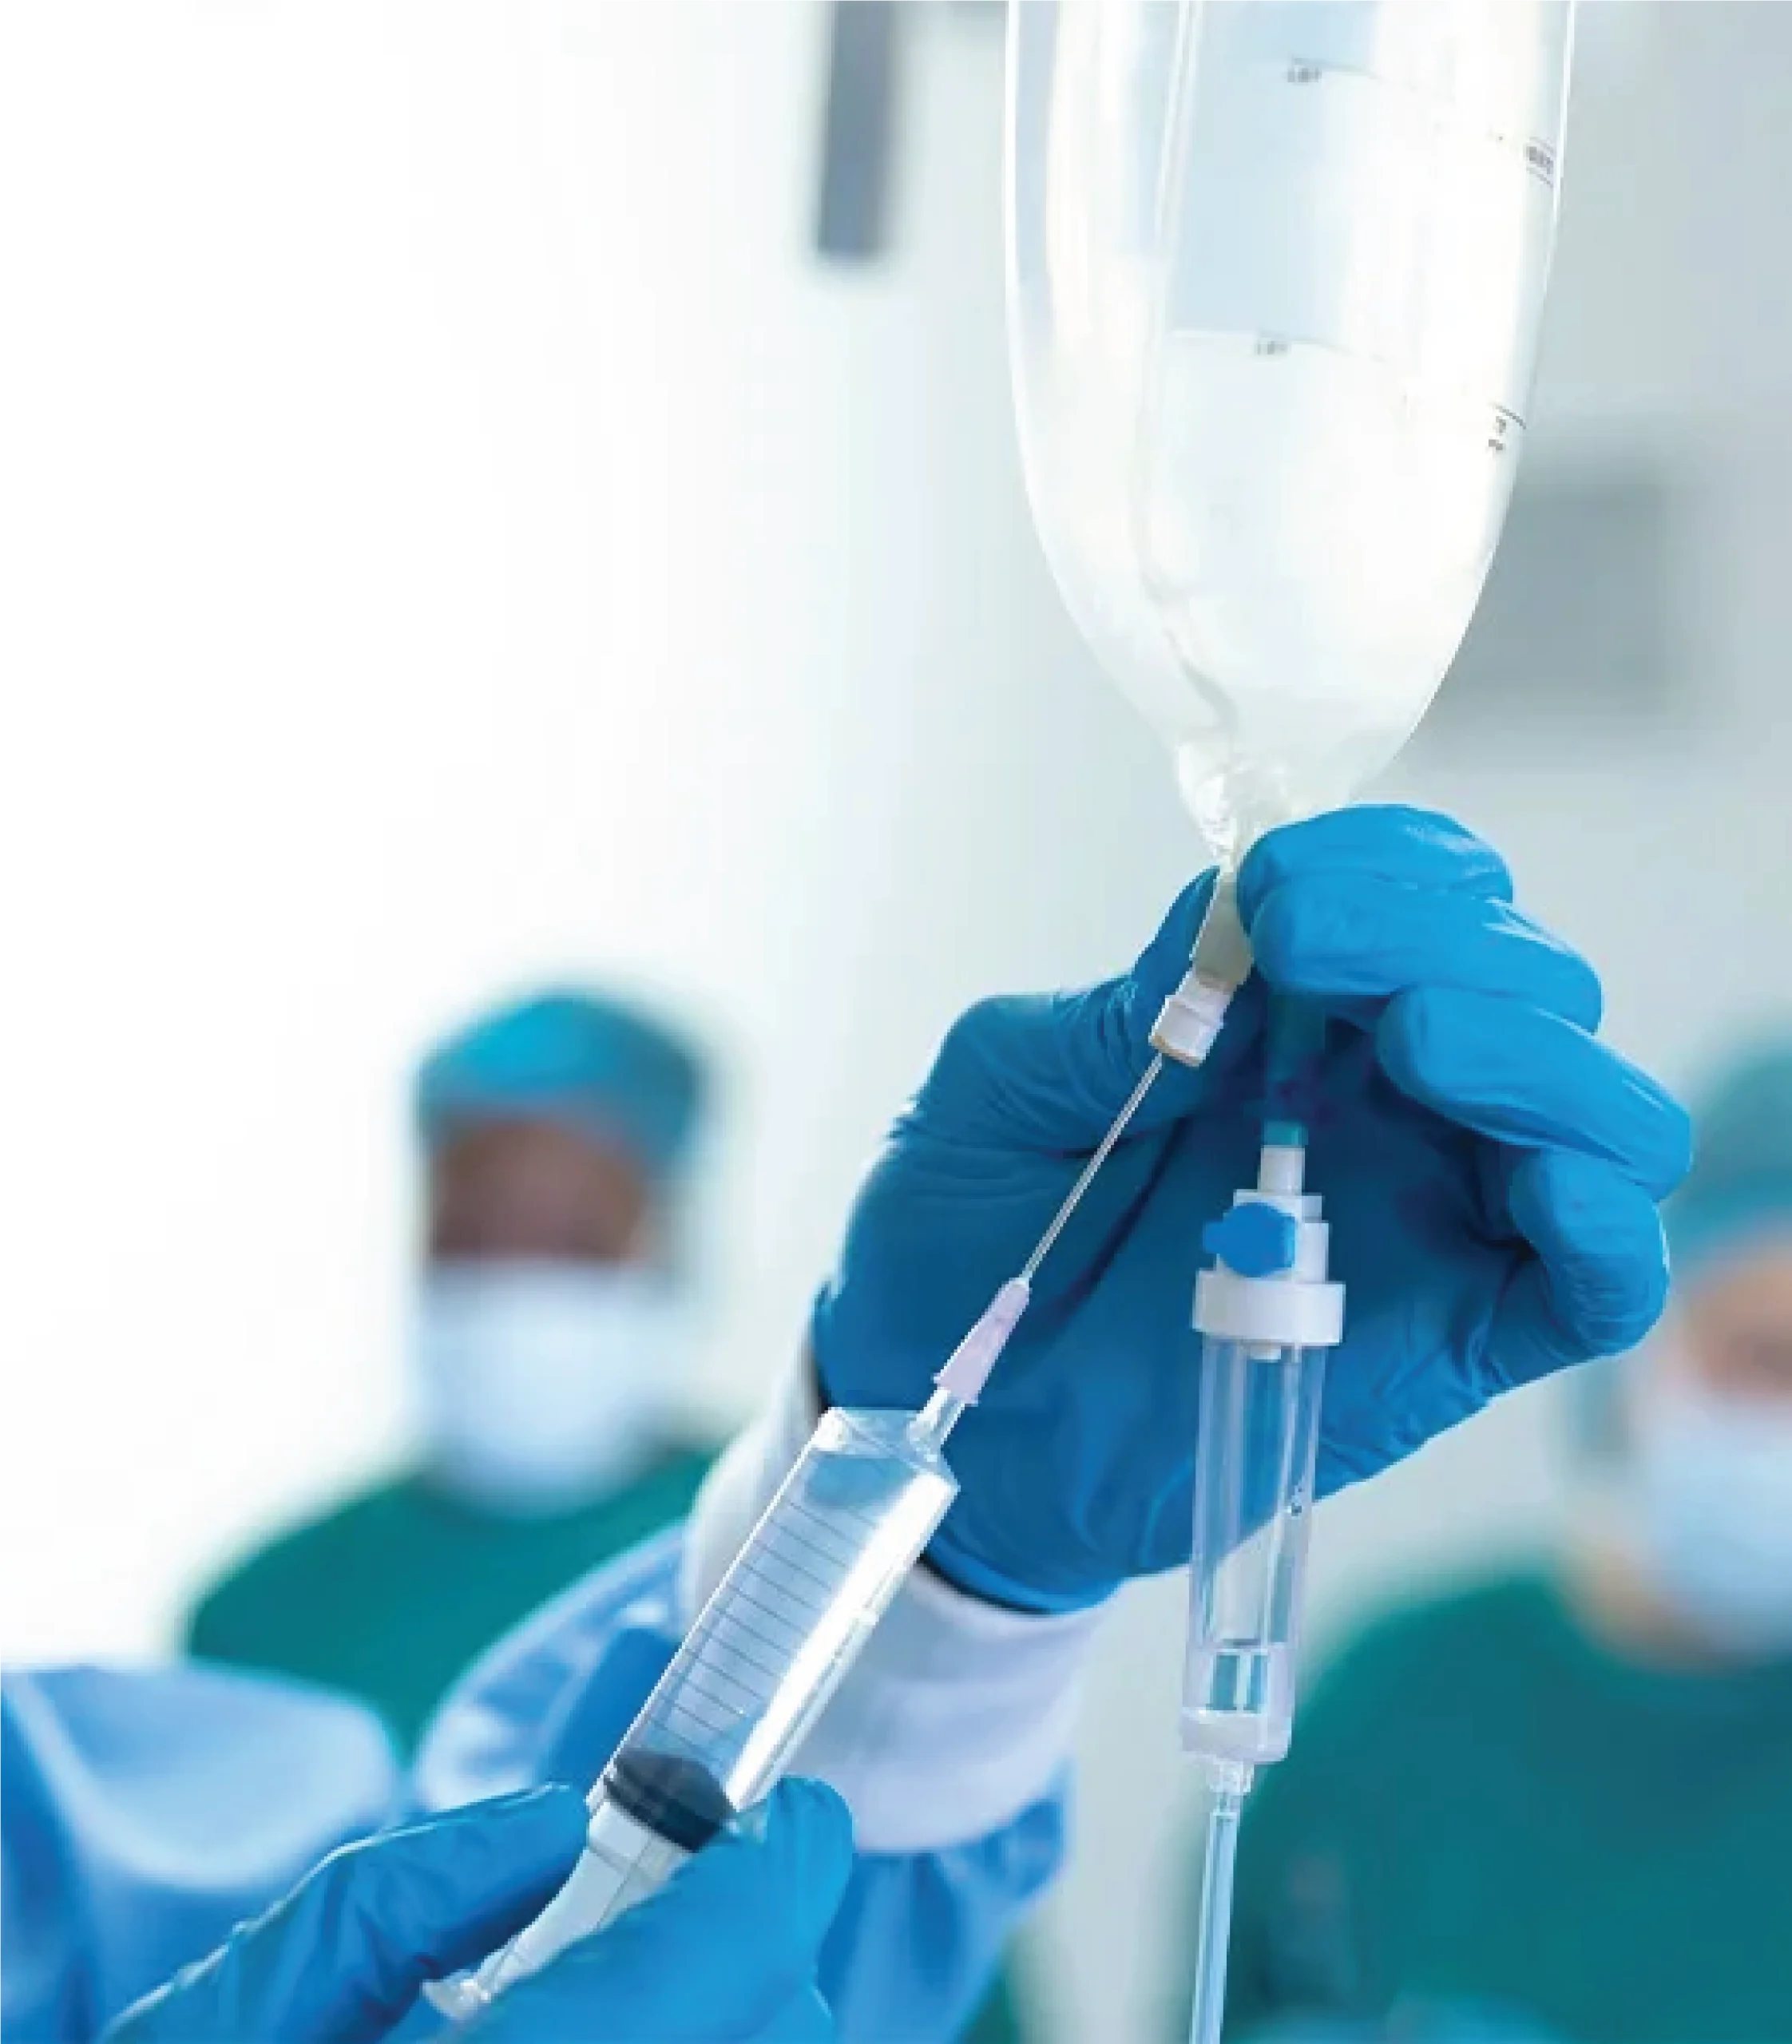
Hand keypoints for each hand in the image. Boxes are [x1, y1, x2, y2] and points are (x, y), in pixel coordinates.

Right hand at [103, 1778, 852, 2043]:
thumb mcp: (220, 2032)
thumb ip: (389, 1906)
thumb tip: (552, 1826)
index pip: (726, 1964)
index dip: (778, 1870)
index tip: (789, 1816)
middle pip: (780, 2040)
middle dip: (761, 1950)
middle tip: (704, 1896)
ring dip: (746, 2031)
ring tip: (659, 1985)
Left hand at [812, 807, 1689, 1612]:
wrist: (955, 1427)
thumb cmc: (964, 1242)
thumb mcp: (1002, 1094)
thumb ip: (1120, 1009)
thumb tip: (1232, 917)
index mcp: (1290, 1018)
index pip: (1421, 894)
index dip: (1382, 868)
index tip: (1275, 897)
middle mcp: (1388, 1102)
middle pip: (1527, 981)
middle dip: (1449, 941)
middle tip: (1317, 958)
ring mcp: (1432, 1218)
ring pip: (1599, 1112)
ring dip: (1534, 1055)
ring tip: (1413, 1045)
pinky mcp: (1454, 1338)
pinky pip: (1597, 1280)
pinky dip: (1603, 1222)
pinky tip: (1533, 1186)